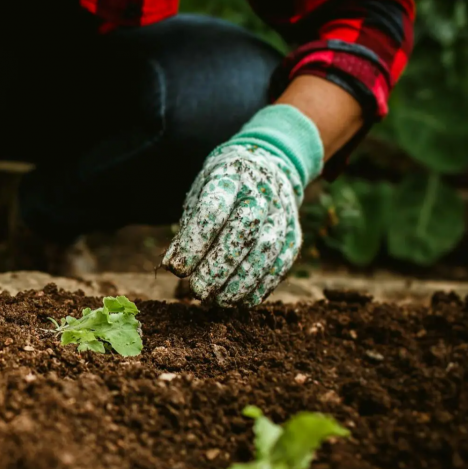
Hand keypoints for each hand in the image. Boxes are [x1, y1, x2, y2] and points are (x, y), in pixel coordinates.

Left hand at [162, 105, 321, 306]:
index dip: (195, 241)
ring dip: (241, 281)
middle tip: (198, 291)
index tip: (178, 268)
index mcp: (230, 176)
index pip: (214, 209)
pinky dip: (261, 287)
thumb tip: (173, 266)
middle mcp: (261, 192)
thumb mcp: (198, 197)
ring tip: (217, 301)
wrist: (265, 167)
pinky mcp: (294, 235)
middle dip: (219, 265)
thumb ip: (188, 230)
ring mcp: (282, 213)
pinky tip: (240, 302)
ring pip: (266, 250)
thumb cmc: (221, 190)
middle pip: (244, 230)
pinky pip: (281, 264)